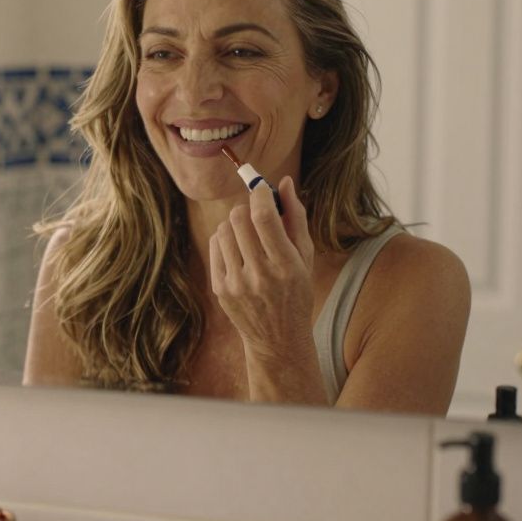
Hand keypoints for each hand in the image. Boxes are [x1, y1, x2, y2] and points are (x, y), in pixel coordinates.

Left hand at [208, 177, 324, 402]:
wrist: (277, 338)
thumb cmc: (296, 292)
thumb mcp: (305, 257)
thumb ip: (296, 217)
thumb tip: (285, 182)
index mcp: (285, 265)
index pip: (264, 218)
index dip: (259, 194)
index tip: (261, 188)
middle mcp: (259, 275)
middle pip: (239, 219)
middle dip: (247, 208)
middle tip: (256, 213)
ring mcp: (235, 283)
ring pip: (223, 230)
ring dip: (235, 224)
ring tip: (248, 235)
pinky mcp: (219, 288)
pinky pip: (215, 245)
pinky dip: (225, 239)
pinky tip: (238, 249)